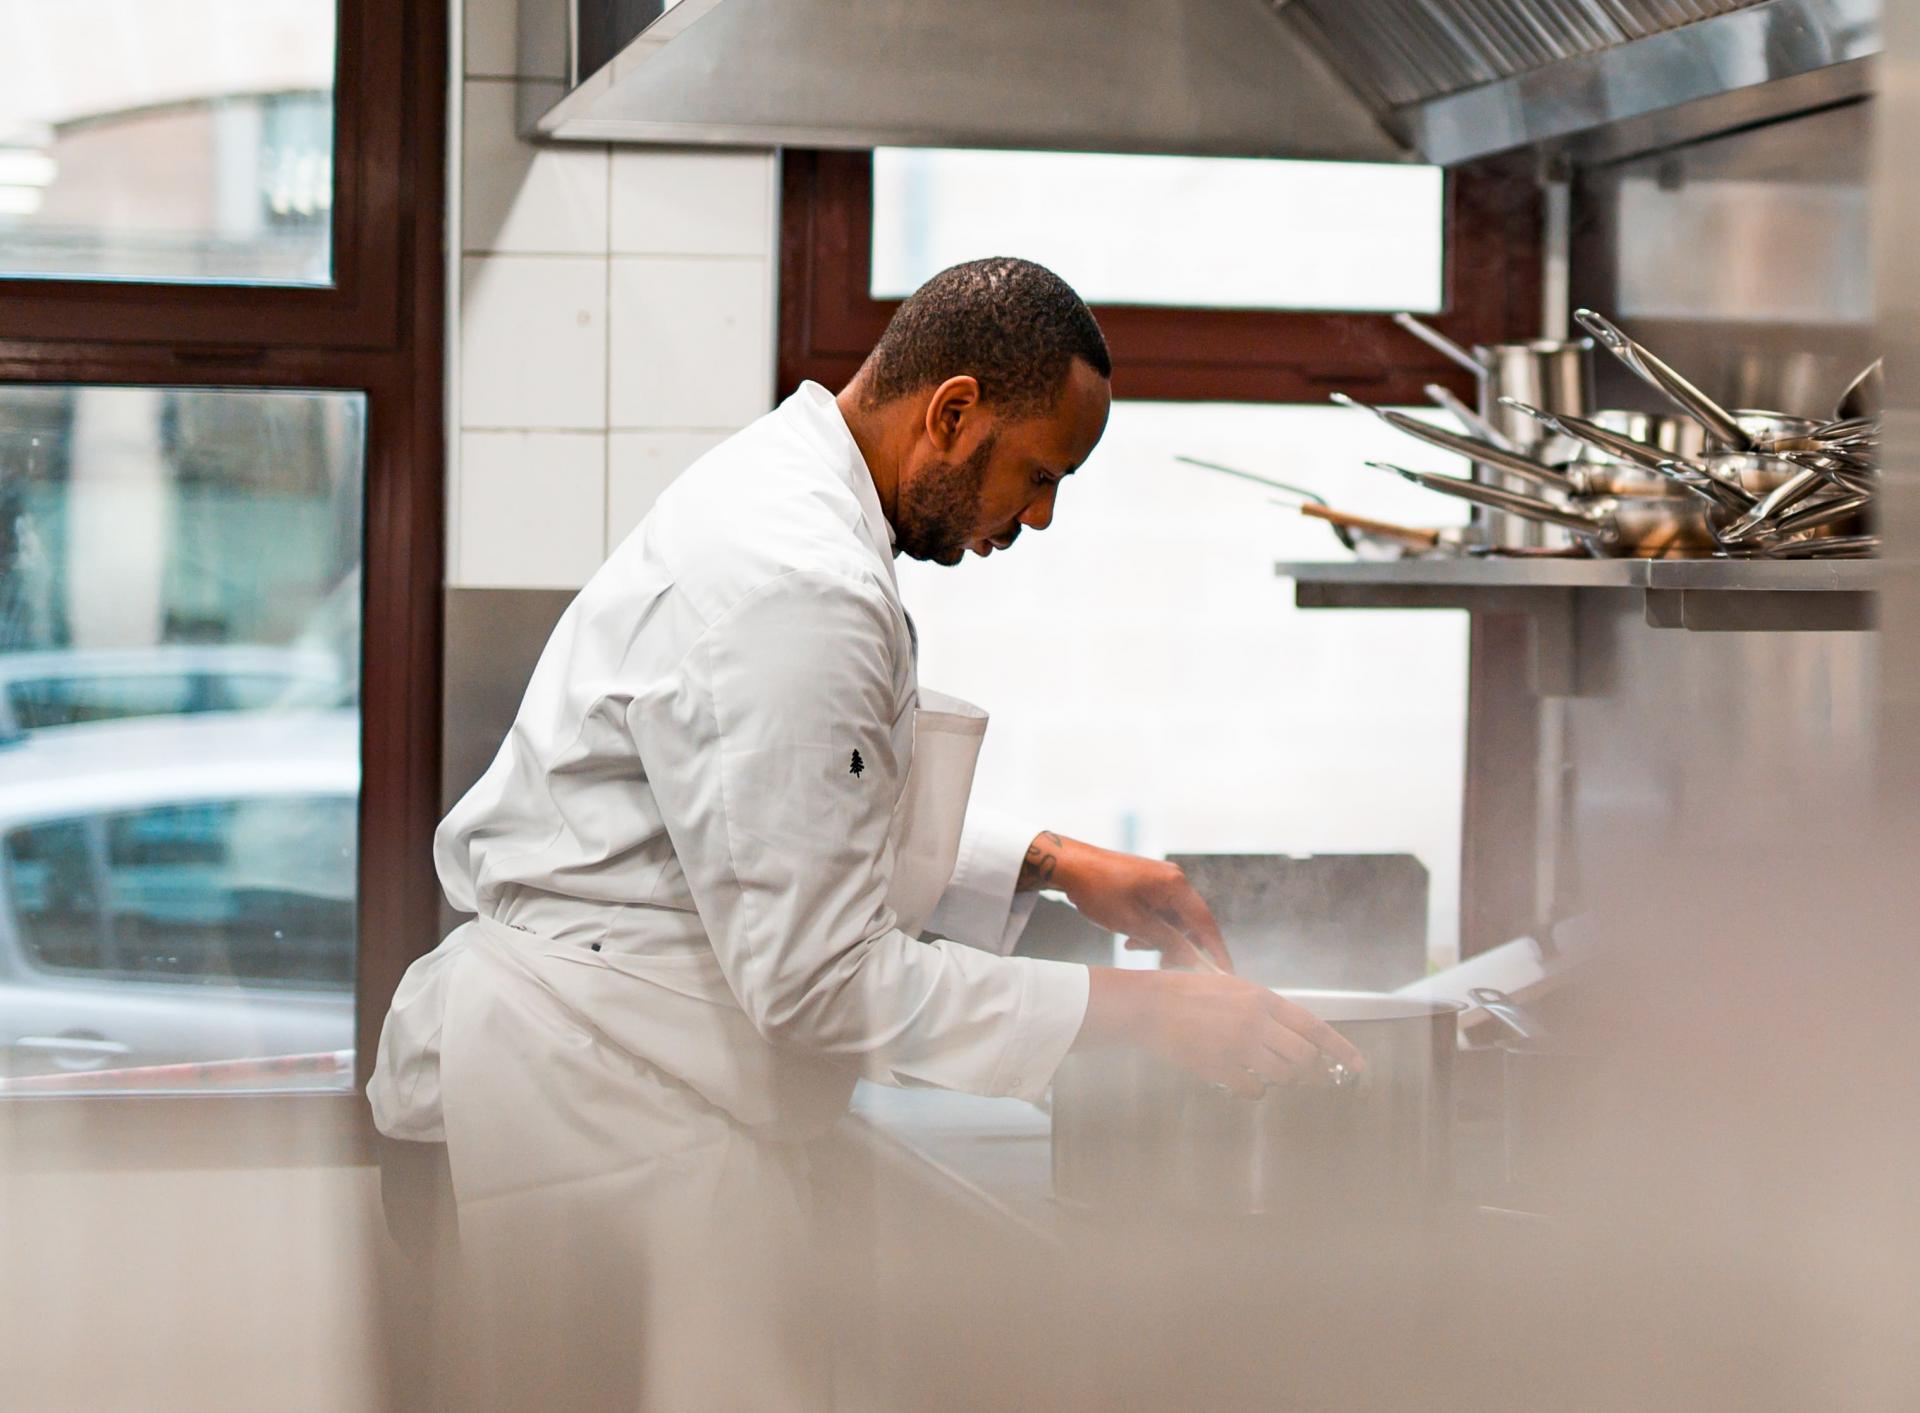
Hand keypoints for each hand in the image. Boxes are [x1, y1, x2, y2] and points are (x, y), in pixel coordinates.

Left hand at [1021, 832, 1232, 973]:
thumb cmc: (1099, 890)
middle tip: (1166, 968)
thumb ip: (1166, 941)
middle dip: (1181, 948)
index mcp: (1175, 885)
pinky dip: (1151, 929)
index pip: (1205, 923)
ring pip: (1173, 921)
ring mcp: (1161, 881)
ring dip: (1161, 940)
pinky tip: (1131, 940)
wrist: (1070, 865)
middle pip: (1191, 923)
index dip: (1216, 951)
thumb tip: (1193, 959)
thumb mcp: (1133, 922)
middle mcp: (1174, 880)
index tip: (1225, 974)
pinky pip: (1160, 913)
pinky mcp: (1148, 885)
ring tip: (1136, 948)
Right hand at [1077, 968, 1365, 1097]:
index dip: (1341, 1050)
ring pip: (1281, 1077)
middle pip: (1304, 1059)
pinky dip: (1252, 1090)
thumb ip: (1264, 1009)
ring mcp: (1237, 1047)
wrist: (1149, 1006)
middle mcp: (1256, 1023)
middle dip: (1310, 1072)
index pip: (1314, 1028)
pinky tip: (1240, 1080)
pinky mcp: (1218, 1068)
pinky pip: (1252, 1090)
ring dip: (1279, 1080)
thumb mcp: (1233, 989)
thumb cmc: (1188, 992)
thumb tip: (1295, 1034)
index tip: (1359, 1067)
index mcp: (1262, 999)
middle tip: (1309, 1078)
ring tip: (1264, 1072)